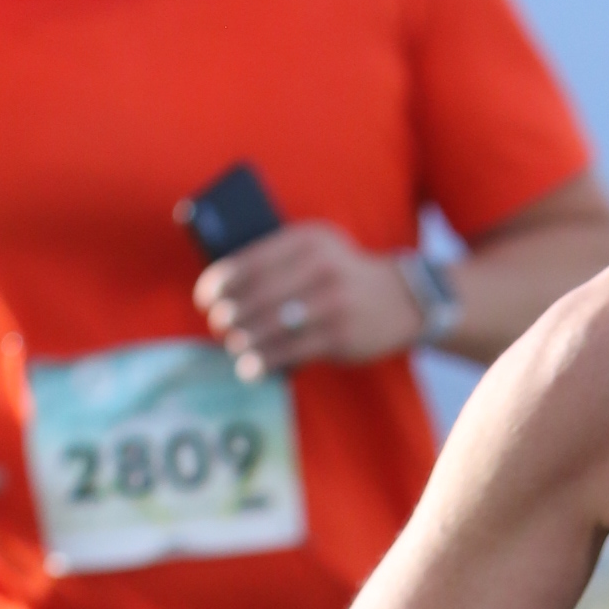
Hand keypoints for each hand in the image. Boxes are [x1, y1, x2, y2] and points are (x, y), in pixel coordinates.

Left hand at [194, 225, 424, 376]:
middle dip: (229, 314)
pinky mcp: (339, 335)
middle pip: (256, 295)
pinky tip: (249, 369)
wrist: (403, 299)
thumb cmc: (344, 275)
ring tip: (234, 345)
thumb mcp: (318, 249)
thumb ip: (279, 258)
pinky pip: (290, 352)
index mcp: (307, 239)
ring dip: (243, 340)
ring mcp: (331, 303)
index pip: (250, 261)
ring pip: (270, 326)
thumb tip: (224, 287)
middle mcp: (319, 267)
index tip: (205, 298)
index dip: (220, 283)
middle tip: (219, 325)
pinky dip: (264, 362)